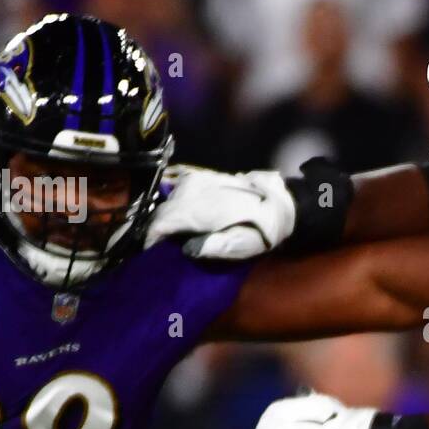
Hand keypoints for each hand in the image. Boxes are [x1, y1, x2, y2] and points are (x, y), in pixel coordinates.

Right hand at [145, 166, 295, 256]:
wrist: (280, 205)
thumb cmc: (260, 232)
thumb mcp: (239, 246)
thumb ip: (212, 247)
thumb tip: (186, 249)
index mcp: (197, 209)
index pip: (159, 223)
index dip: (150, 240)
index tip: (149, 254)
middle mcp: (191, 190)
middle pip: (161, 210)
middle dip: (155, 228)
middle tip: (157, 245)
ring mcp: (196, 179)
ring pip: (167, 197)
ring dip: (165, 213)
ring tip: (169, 231)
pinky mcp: (203, 175)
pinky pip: (177, 181)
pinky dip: (172, 195)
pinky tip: (177, 207)